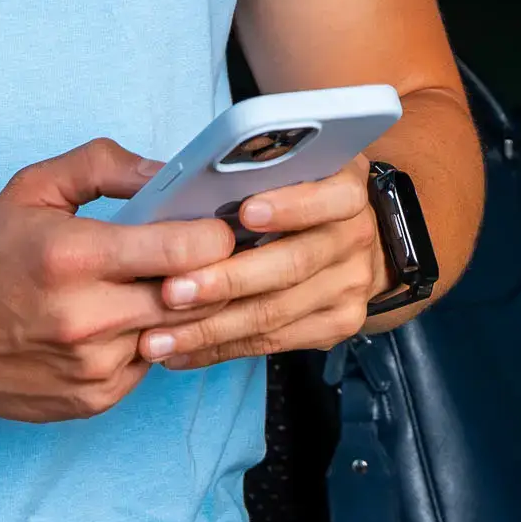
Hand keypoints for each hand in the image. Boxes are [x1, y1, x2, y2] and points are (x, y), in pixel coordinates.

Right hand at [0, 139, 233, 422]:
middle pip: (193, 296)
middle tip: (202, 252)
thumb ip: (103, 166)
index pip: (184, 252)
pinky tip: (118, 320)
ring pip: (175, 332)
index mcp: (74, 257)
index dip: (214, 235)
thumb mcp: (33, 188)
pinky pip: (149, 364)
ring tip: (154, 283)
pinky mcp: (93, 401)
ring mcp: (92, 367)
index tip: (214, 225)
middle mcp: (86, 319)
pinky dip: (145, 340)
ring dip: (174, 308)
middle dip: (206, 272)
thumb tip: (164, 172)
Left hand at [138, 156, 384, 371]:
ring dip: (210, 328)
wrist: (362, 245)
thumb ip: (259, 171)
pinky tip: (181, 352)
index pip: (332, 197)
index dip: (290, 206)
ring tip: (158, 338)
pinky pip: (272, 343)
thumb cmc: (304, 196)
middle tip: (172, 292)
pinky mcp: (337, 325)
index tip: (245, 212)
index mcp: (348, 191)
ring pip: (275, 313)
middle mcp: (356, 239)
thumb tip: (190, 181)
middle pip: (292, 265)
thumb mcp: (297, 169)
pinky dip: (220, 349)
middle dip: (227, 281)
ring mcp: (350, 286)